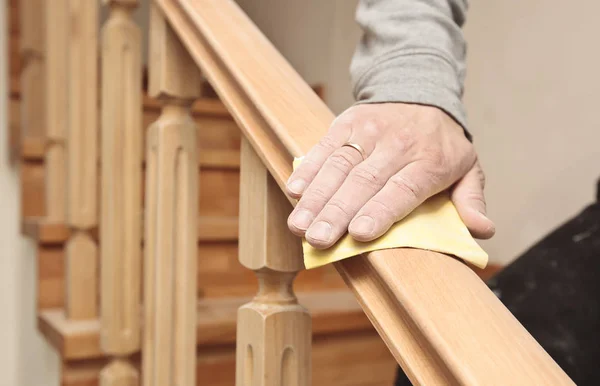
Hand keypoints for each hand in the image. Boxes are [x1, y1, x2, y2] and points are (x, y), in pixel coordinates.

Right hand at [286, 103, 494, 248]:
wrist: (420, 89)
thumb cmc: (441, 142)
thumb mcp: (467, 167)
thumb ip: (471, 199)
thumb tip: (482, 230)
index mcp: (430, 161)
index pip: (402, 189)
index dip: (379, 211)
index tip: (358, 234)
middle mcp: (397, 145)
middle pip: (364, 182)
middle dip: (337, 212)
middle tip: (317, 239)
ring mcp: (368, 132)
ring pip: (338, 167)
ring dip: (316, 198)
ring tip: (299, 225)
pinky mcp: (346, 124)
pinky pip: (324, 147)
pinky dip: (307, 169)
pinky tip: (294, 191)